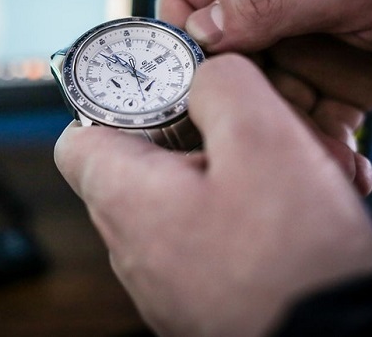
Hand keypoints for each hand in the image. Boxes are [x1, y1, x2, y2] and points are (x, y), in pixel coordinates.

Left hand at [55, 54, 371, 336]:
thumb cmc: (293, 259)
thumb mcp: (264, 139)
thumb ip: (224, 86)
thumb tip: (206, 76)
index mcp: (127, 199)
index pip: (77, 135)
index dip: (115, 99)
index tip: (161, 86)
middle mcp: (132, 245)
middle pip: (137, 161)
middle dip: (188, 130)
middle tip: (239, 122)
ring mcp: (162, 276)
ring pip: (177, 197)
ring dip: (221, 170)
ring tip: (275, 168)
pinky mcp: (194, 295)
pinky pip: (200, 234)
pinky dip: (233, 210)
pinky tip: (281, 210)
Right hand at [156, 0, 371, 192]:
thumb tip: (198, 27)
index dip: (178, 42)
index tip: (189, 87)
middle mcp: (282, 9)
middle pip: (228, 66)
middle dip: (246, 108)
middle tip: (270, 143)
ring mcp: (312, 48)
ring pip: (271, 103)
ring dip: (294, 138)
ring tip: (331, 165)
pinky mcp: (342, 81)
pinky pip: (315, 120)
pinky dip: (328, 147)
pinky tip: (350, 168)